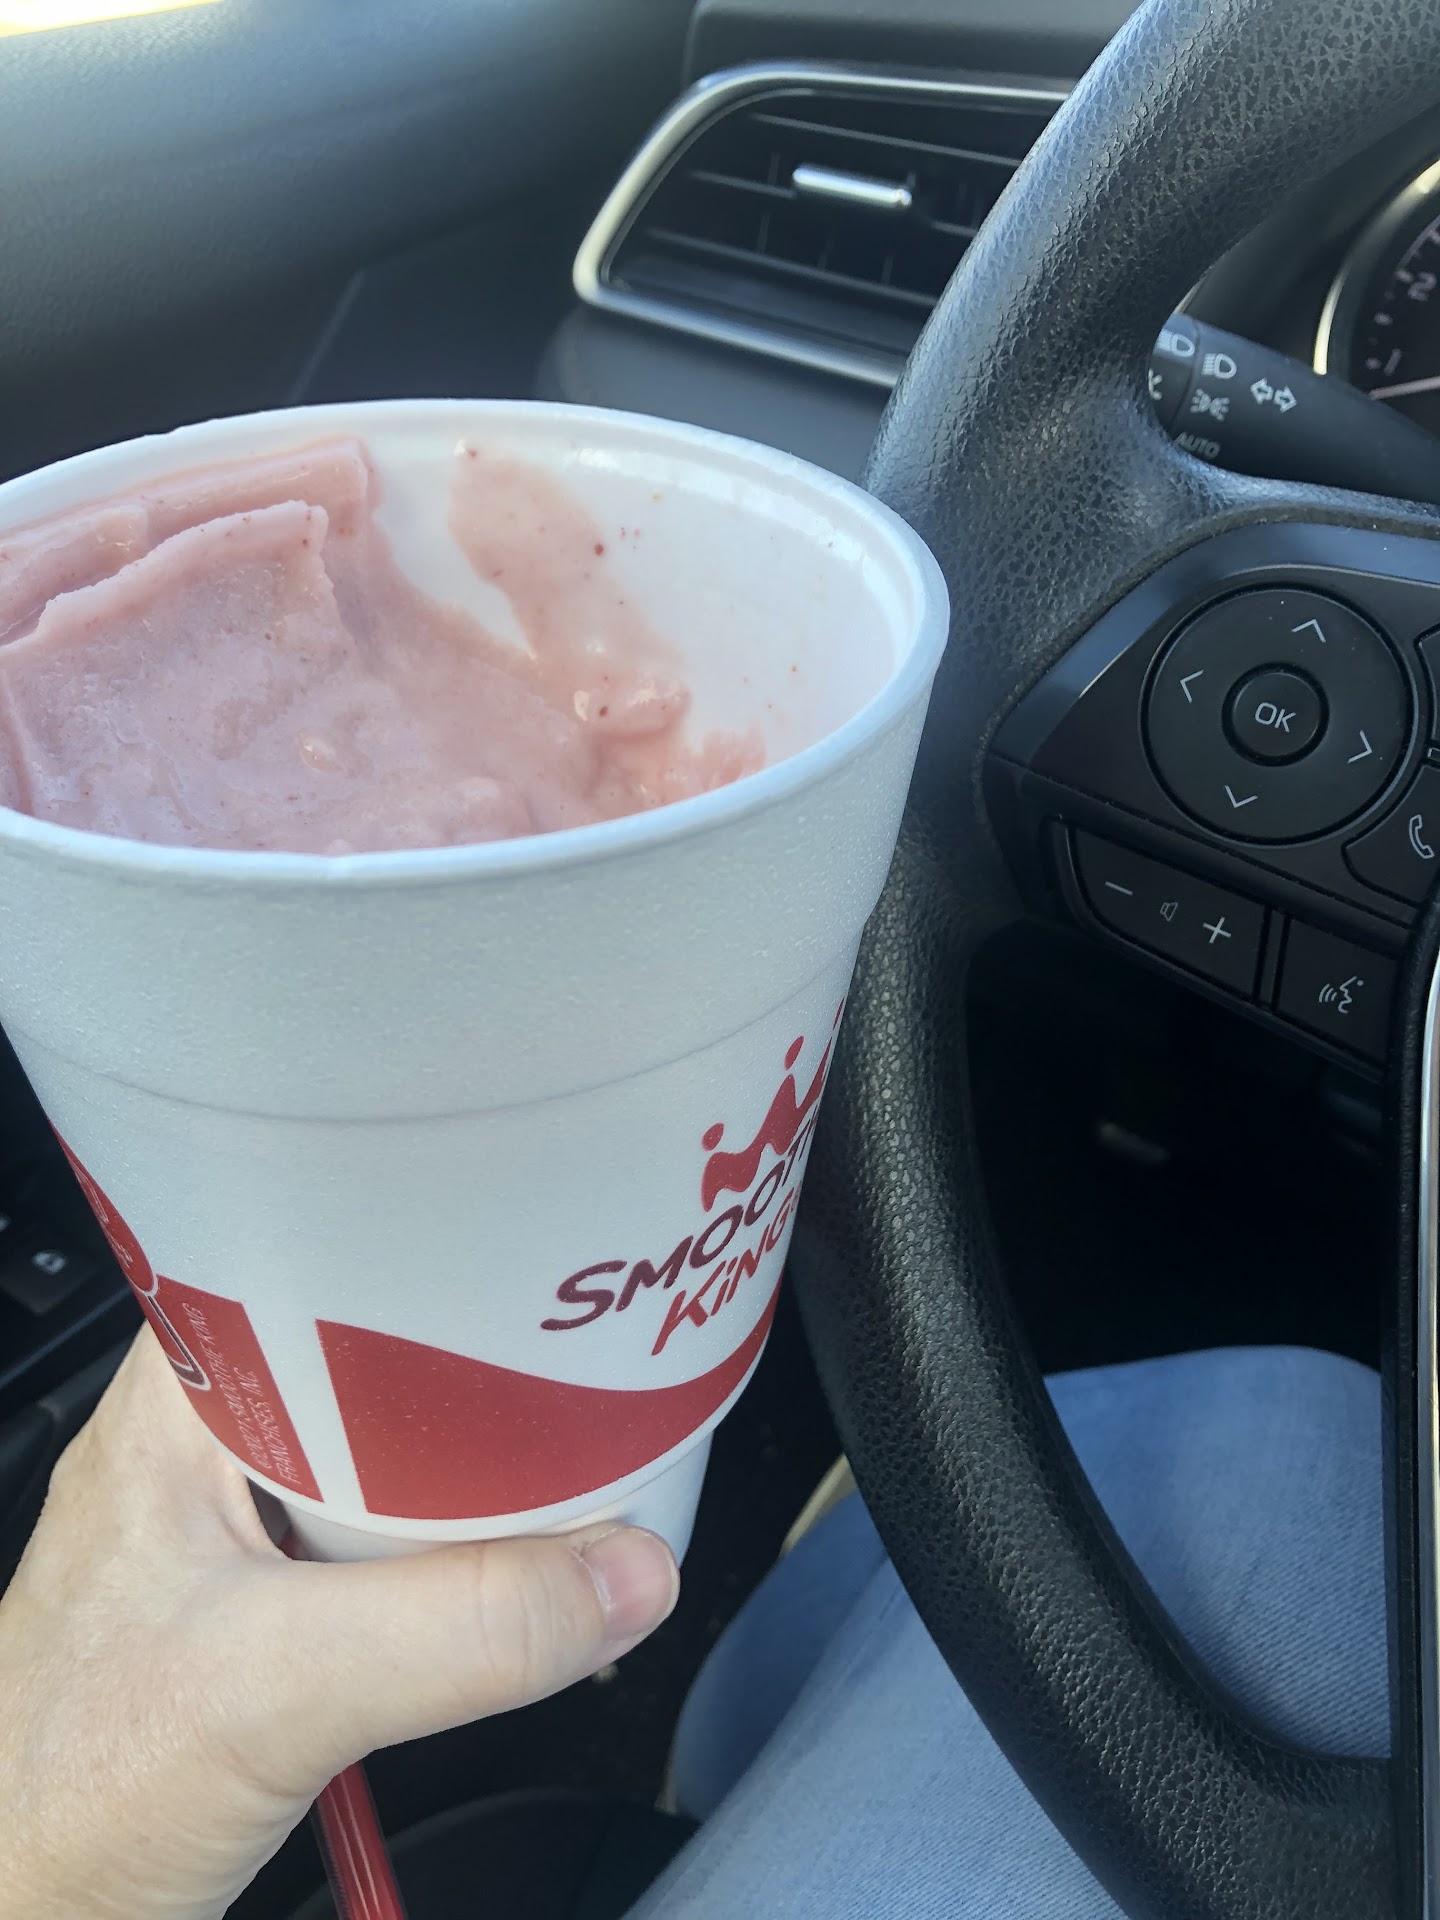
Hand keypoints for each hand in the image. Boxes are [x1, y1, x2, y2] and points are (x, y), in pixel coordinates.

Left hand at [0, 1328, 678, 1919]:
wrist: (25, 1919)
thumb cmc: (57, 1791)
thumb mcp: (277, 1688)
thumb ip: (458, 1632)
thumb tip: (619, 1576)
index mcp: (173, 1407)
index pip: (319, 1273)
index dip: (426, 1260)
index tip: (529, 1268)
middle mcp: (206, 1452)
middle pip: (378, 1369)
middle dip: (481, 1374)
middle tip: (583, 1368)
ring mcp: (238, 1536)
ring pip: (392, 1465)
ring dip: (476, 1480)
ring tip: (571, 1468)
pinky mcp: (269, 1614)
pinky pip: (389, 1551)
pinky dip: (457, 1561)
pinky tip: (511, 1580)